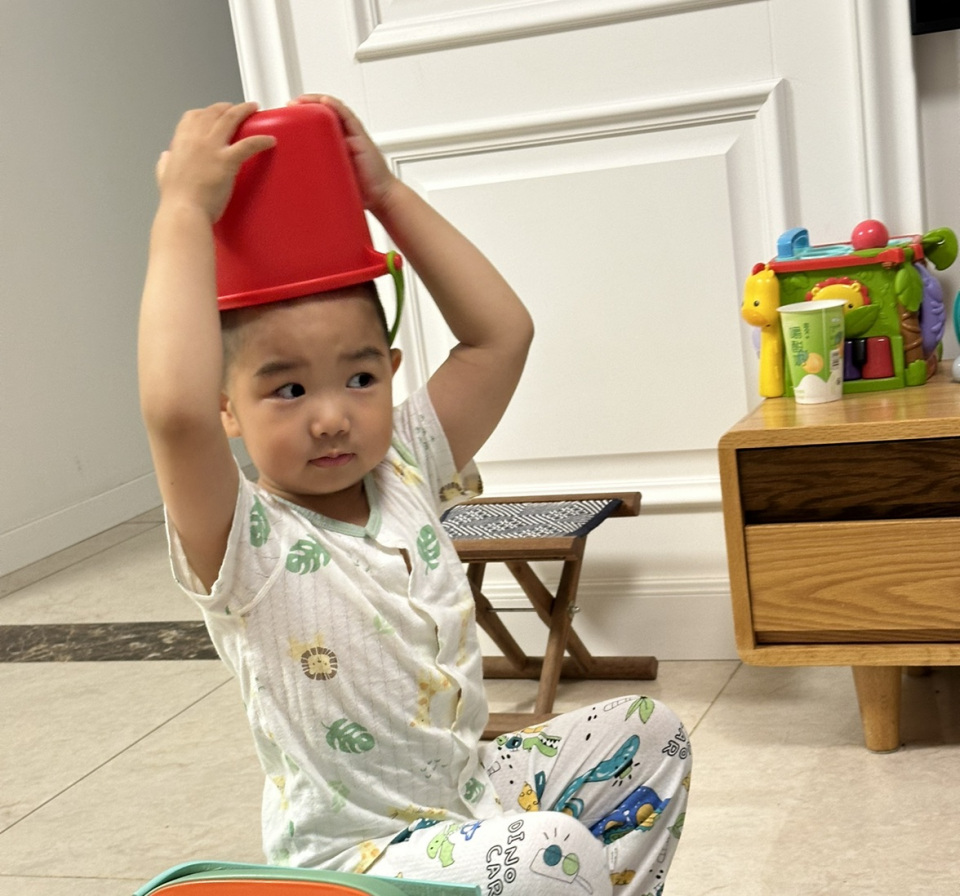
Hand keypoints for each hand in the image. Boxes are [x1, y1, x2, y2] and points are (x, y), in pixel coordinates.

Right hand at [156, 101, 275, 222]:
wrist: (184, 211)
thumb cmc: (176, 198)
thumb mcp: (163, 174)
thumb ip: (166, 162)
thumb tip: (166, 156)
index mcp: (181, 141)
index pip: (193, 116)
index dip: (206, 111)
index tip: (215, 112)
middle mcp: (196, 139)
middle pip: (214, 113)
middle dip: (228, 107)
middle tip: (240, 108)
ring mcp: (211, 148)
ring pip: (230, 119)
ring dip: (244, 110)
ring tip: (254, 108)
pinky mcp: (226, 162)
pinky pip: (248, 145)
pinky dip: (261, 140)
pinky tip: (271, 140)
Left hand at [290, 94, 397, 212]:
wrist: (382, 197)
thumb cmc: (361, 191)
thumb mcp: (334, 180)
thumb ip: (319, 176)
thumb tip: (295, 183)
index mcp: (338, 145)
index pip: (320, 124)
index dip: (304, 117)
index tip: (286, 116)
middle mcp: (346, 137)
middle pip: (325, 114)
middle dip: (307, 105)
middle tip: (289, 105)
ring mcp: (354, 135)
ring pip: (335, 110)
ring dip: (318, 102)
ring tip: (302, 100)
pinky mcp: (361, 137)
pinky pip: (348, 117)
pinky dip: (336, 107)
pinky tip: (324, 101)